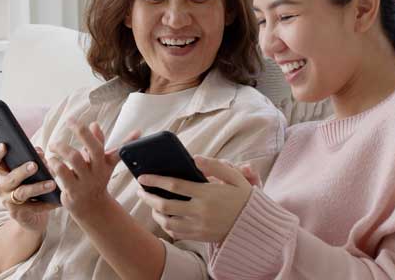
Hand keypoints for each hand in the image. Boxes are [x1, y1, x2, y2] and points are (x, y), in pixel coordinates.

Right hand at [0, 143, 58, 232]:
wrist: (31, 218)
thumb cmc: (32, 188)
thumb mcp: (32, 174)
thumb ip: (35, 161)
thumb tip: (39, 152)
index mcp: (3, 174)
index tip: (4, 145)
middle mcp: (2, 187)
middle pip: (10, 177)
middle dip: (22, 171)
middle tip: (34, 165)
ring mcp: (9, 202)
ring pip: (22, 193)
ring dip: (37, 187)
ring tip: (52, 184)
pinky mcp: (18, 214)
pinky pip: (34, 208)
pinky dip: (47, 204)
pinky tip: (58, 200)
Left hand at [47, 121, 139, 215]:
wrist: (92, 207)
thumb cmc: (95, 180)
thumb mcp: (101, 163)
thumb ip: (99, 143)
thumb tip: (95, 124)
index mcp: (104, 163)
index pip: (100, 145)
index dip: (91, 132)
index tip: (81, 121)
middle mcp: (97, 171)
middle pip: (92, 149)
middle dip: (80, 133)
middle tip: (68, 123)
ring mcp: (85, 181)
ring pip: (75, 158)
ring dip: (62, 148)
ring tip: (53, 146)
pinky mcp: (72, 190)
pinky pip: (62, 172)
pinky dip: (54, 163)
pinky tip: (50, 161)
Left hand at [136, 156, 253, 242]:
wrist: (254, 225)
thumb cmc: (243, 197)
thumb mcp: (235, 177)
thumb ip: (215, 165)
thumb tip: (195, 157)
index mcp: (208, 193)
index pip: (175, 185)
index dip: (156, 180)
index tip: (142, 176)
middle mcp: (200, 211)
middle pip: (165, 204)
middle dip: (148, 196)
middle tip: (140, 190)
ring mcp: (199, 226)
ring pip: (167, 221)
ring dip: (155, 212)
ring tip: (151, 203)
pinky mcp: (199, 236)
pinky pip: (176, 233)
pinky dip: (165, 225)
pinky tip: (164, 216)